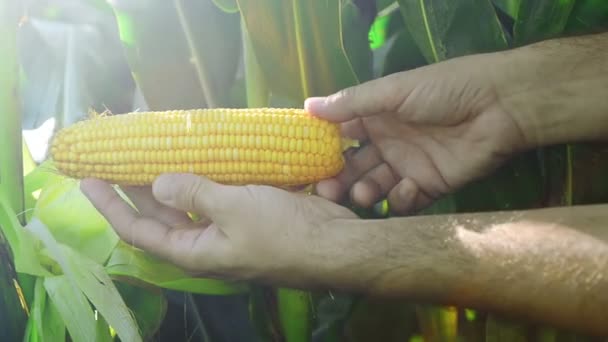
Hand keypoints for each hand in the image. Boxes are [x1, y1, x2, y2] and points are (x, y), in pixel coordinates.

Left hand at [80, 174, 357, 283]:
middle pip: (160, 216)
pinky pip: (215, 194)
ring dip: (169, 179)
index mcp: (195, 250)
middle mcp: (206, 242)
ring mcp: (227, 228)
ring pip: (187, 203)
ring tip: (150, 152)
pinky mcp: (247, 213)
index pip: (139, 231)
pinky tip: (198, 154)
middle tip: (117, 157)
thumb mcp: (235, 210)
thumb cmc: (284, 232)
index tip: (90, 181)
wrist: (334, 243)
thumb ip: (194, 194)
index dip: (112, 207)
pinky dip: (202, 176)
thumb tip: (157, 184)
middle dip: (136, 189)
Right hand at [306, 55, 525, 213]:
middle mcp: (389, 143)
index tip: (307, 166)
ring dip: (365, 191)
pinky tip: (407, 187)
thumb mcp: (394, 91)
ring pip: (376, 185)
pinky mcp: (430, 186)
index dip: (324, 152)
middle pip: (355, 167)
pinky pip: (406, 199)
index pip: (342, 138)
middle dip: (339, 179)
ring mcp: (408, 165)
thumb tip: (307, 106)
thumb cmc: (444, 90)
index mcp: (377, 117)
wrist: (500, 107)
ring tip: (362, 194)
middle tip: (327, 192)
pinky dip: (401, 198)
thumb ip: (352, 103)